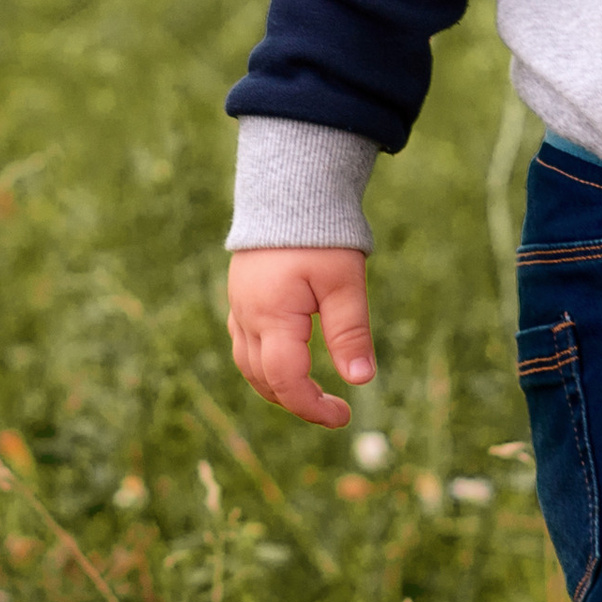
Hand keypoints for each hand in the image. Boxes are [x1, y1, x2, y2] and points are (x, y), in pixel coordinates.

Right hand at [227, 247, 374, 428]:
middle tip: (335, 409)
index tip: (344, 417)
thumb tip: (361, 380)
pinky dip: (266, 363)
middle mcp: (248, 317)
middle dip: (297, 401)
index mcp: (271, 317)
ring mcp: (240, 306)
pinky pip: (246, 343)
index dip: (313, 407)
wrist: (290, 184)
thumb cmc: (320, 231)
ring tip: (314, 393)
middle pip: (264, 379)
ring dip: (278, 386)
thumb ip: (350, 332)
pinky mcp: (243, 295)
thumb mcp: (344, 282)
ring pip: (250, 365)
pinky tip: (289, 360)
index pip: (286, 381)